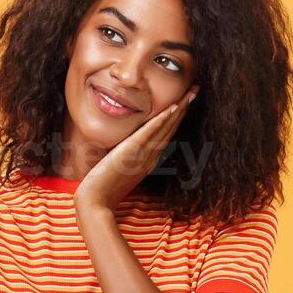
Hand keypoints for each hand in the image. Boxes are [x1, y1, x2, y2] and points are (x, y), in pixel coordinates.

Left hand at [75, 87, 197, 214]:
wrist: (96, 201)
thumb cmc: (103, 189)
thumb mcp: (118, 170)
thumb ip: (125, 158)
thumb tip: (122, 148)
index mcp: (149, 160)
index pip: (166, 134)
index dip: (177, 117)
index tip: (185, 101)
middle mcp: (151, 156)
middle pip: (172, 128)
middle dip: (184, 108)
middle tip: (195, 91)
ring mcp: (144, 155)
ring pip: (166, 128)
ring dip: (179, 109)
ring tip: (190, 94)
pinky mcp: (133, 152)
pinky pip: (151, 133)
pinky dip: (162, 120)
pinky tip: (172, 108)